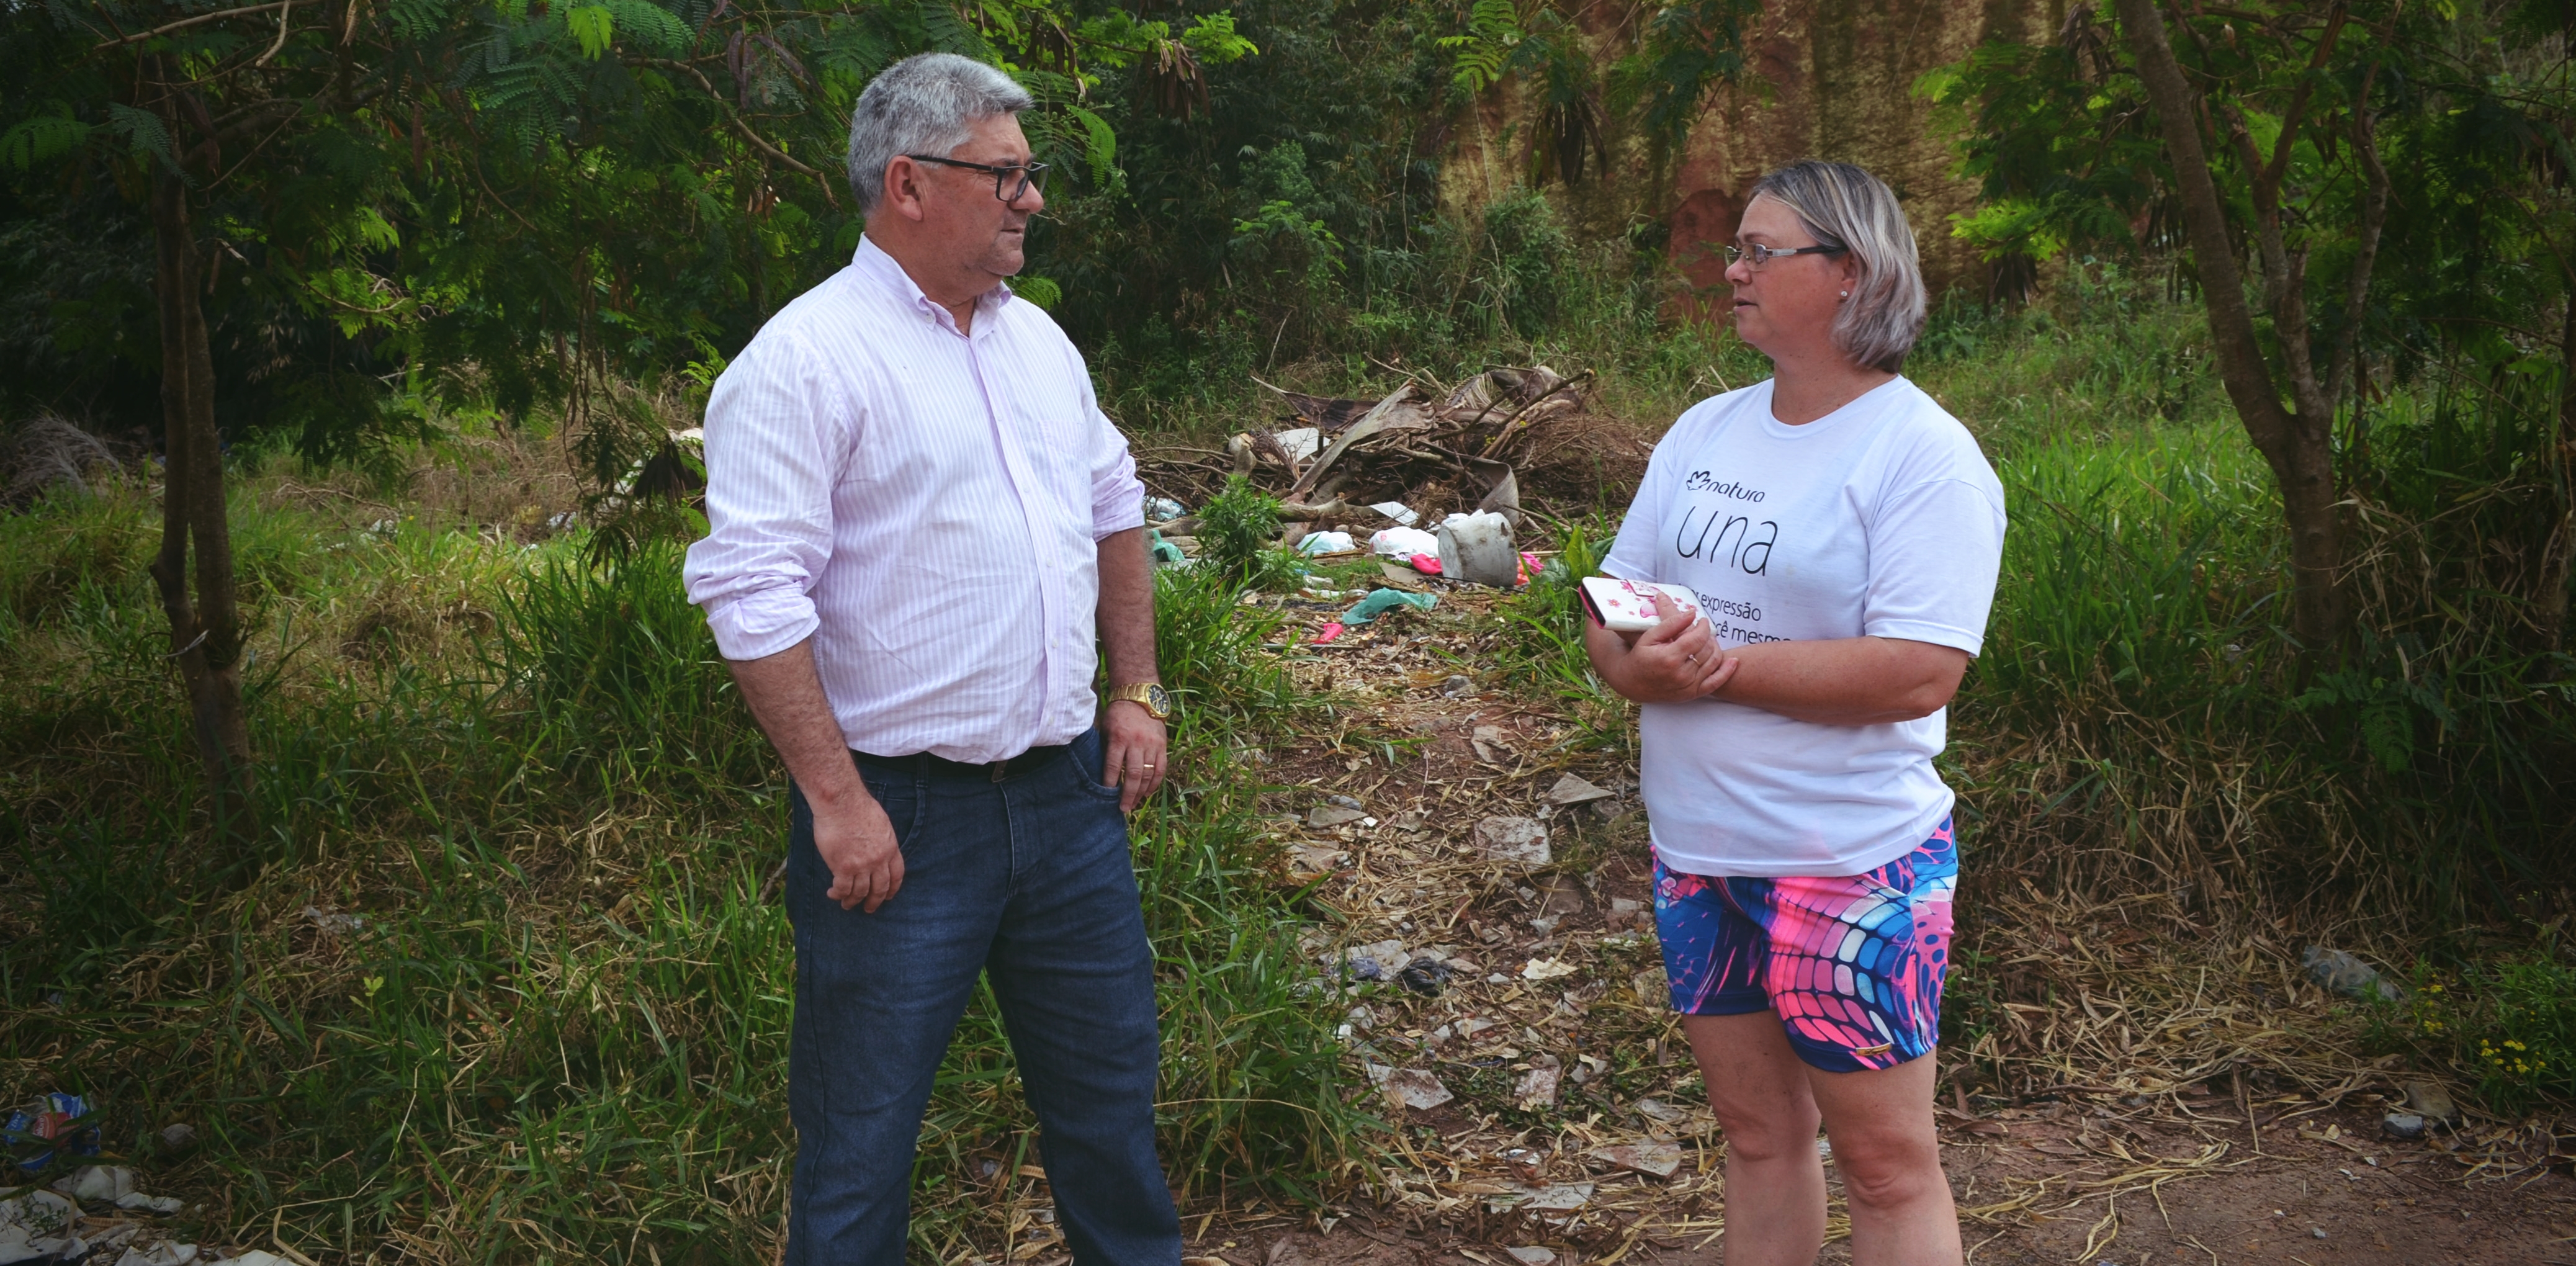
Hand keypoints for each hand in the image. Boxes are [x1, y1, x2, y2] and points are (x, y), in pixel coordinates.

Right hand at [815, 788, 904, 911]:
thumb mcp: (881, 823)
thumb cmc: (858, 807)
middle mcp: (879, 861)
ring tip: (847, 905)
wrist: (842, 803)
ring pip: (859, 892)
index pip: (897, 875)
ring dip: (853, 901)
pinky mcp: (843, 868)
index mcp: (890, 848)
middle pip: (880, 888)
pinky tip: (832, 894)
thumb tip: (877, 847)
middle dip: (875, 901)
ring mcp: (862, 866)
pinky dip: (837, 894)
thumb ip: (881, 840)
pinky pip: (842, 888)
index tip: (889, 896)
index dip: (893, 888)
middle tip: (869, 908)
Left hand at [1102, 698, 1168, 812]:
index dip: (1110, 783)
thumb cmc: (1117, 715)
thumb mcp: (1105, 728)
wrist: (1139, 698)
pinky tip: (1148, 793)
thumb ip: (1104, 748)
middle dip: (1128, 794)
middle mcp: (1137, 742)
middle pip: (1133, 774)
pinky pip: (1161, 768)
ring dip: (1141, 792)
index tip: (1106, 797)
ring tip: (1134, 804)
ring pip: (1148, 774)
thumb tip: (1097, 773)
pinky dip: (1155, 783)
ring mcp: (1152, 744)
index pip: (1114, 765)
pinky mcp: (1162, 745)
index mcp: (1119, 737)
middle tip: (1123, 808)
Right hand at [1591, 591, 1739, 703]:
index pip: (1697, 637)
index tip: (1702, 621)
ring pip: (1714, 662)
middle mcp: (1681, 674)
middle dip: (1708, 636)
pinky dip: (1727, 671)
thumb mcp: (1649, 636)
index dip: (1703, 626)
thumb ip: (1671, 623)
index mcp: (1669, 658)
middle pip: (1707, 649)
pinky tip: (1733, 661)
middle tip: (1702, 631)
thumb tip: (1692, 613)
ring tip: (1708, 641)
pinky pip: (1716, 682)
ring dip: (1715, 648)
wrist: (1632, 682)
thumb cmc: (1640, 655)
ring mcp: (1688, 686)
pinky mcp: (1693, 694)